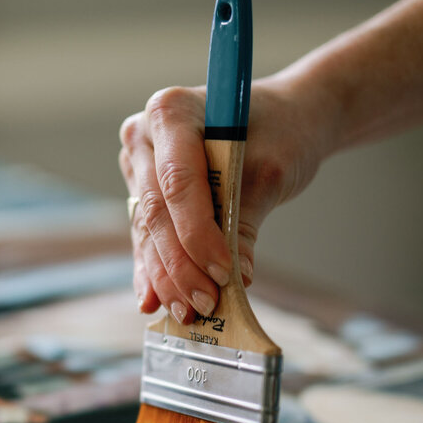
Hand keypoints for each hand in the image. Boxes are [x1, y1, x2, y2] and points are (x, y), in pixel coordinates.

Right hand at [119, 75, 325, 320]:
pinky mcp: (142, 193)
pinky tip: (157, 302)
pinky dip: (157, 270)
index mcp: (171, 111)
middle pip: (156, 211)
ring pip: (148, 231)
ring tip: (188, 312)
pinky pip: (147, 237)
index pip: (177, 182)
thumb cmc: (281, 131)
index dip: (197, 233)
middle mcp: (143, 136)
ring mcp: (138, 165)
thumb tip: (236, 279)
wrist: (284, 119)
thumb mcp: (270, 172)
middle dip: (180, 264)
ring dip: (166, 276)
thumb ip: (245, 221)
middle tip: (205, 302)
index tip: (223, 273)